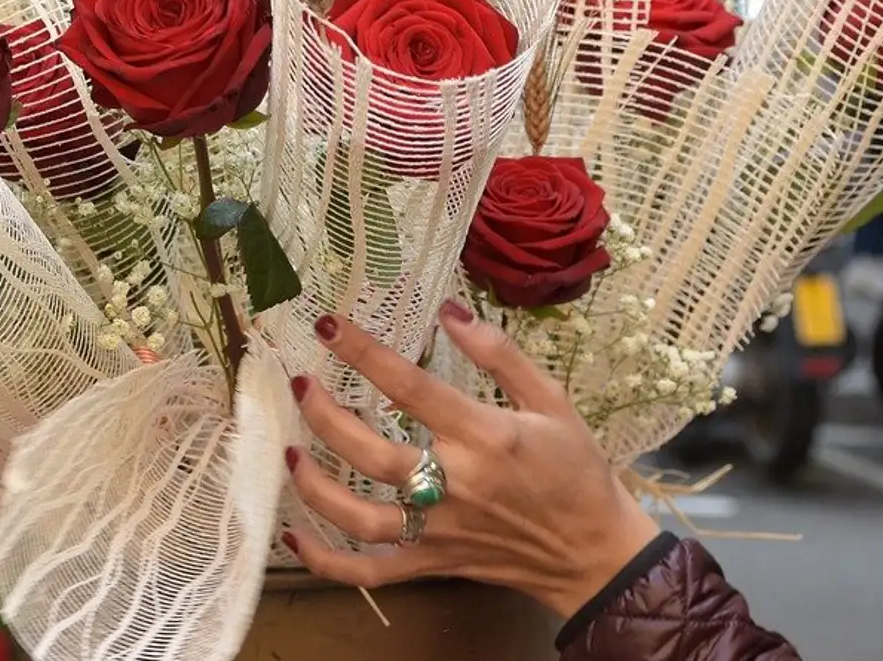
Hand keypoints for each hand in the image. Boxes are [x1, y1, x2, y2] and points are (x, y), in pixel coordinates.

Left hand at [283, 302, 660, 618]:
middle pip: (370, 453)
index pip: (410, 387)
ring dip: (314, 484)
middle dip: (325, 415)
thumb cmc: (575, 469)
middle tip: (301, 383)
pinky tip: (294, 535)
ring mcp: (439, 531)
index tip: (327, 326)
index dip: (364, 353)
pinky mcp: (432, 564)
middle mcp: (455, 485)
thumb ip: (500, 355)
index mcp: (485, 437)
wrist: (593, 549)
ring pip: (358, 515)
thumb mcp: (551, 400)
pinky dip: (325, 560)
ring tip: (289, 450)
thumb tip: (450, 311)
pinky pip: (368, 571)